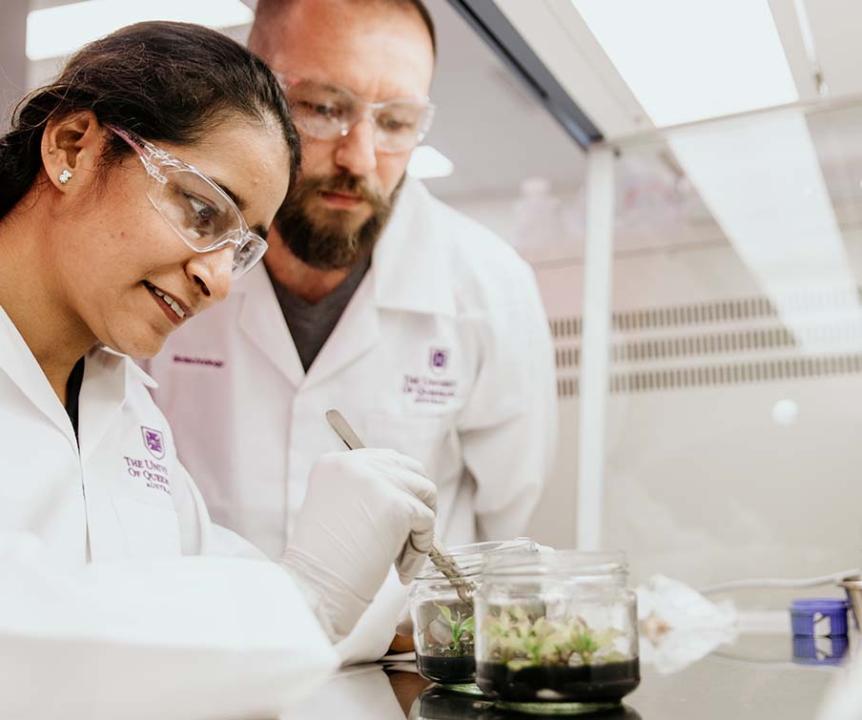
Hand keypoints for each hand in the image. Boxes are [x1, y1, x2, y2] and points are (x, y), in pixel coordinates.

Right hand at [282, 449, 436, 641]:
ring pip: (425, 492)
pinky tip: (401, 571)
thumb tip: (409, 492)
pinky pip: (427, 521)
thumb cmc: (323, 564)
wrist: (313, 591)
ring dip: (420, 528)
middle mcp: (354, 464)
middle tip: (407, 538)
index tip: (396, 522)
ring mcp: (376, 481)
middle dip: (415, 503)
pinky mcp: (396, 505)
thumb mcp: (338, 511)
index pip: (385, 460)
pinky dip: (421, 549)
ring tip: (400, 559)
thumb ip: (366, 493)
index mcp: (335, 463)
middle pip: (410, 469)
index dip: (398, 490)